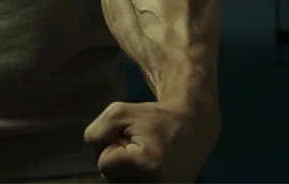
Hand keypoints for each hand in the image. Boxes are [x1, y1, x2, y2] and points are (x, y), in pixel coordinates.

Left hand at [84, 101, 208, 182]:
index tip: (133, 137)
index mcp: (147, 164)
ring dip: (126, 171)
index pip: (103, 164)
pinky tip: (150, 168)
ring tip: (145, 157)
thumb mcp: (118, 112)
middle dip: (119, 161)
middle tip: (140, 146)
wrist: (192, 126)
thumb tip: (99, 161)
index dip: (112, 146)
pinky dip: (136, 178)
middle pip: (111, 179)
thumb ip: (96, 133)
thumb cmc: (153, 118)